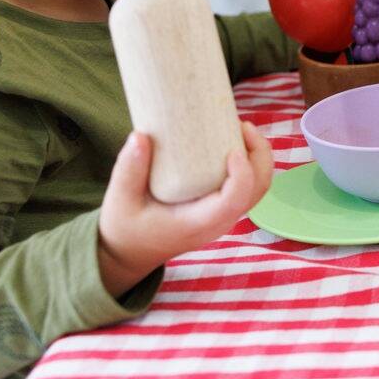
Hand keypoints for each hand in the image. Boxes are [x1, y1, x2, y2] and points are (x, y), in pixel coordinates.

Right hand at [97, 120, 273, 297]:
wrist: (129, 253)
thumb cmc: (124, 228)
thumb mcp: (119, 200)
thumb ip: (128, 170)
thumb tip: (140, 136)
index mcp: (197, 223)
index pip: (235, 200)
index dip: (242, 174)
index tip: (233, 149)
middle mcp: (218, 222)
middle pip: (258, 189)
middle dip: (259, 154)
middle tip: (241, 125)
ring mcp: (224, 217)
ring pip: (258, 187)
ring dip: (258, 157)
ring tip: (240, 129)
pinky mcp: (222, 209)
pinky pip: (248, 187)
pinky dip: (251, 164)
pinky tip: (235, 143)